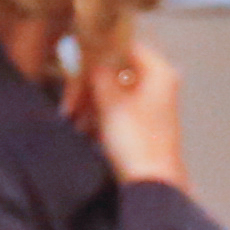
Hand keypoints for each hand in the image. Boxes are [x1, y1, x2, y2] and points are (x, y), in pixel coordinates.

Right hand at [75, 34, 190, 189]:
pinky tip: (84, 128)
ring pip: (115, 90)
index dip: (98, 50)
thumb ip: (99, 73)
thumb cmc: (134, 139)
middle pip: (117, 69)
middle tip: (69, 102)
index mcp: (158, 71)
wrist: (152, 185)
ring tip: (72, 118)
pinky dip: (101, 114)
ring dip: (91, 101)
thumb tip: (91, 54)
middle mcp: (159, 82)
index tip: (74, 60)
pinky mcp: (144, 123)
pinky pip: (119, 108)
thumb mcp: (110, 102)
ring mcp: (152, 104)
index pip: (125, 44)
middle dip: (89, 84)